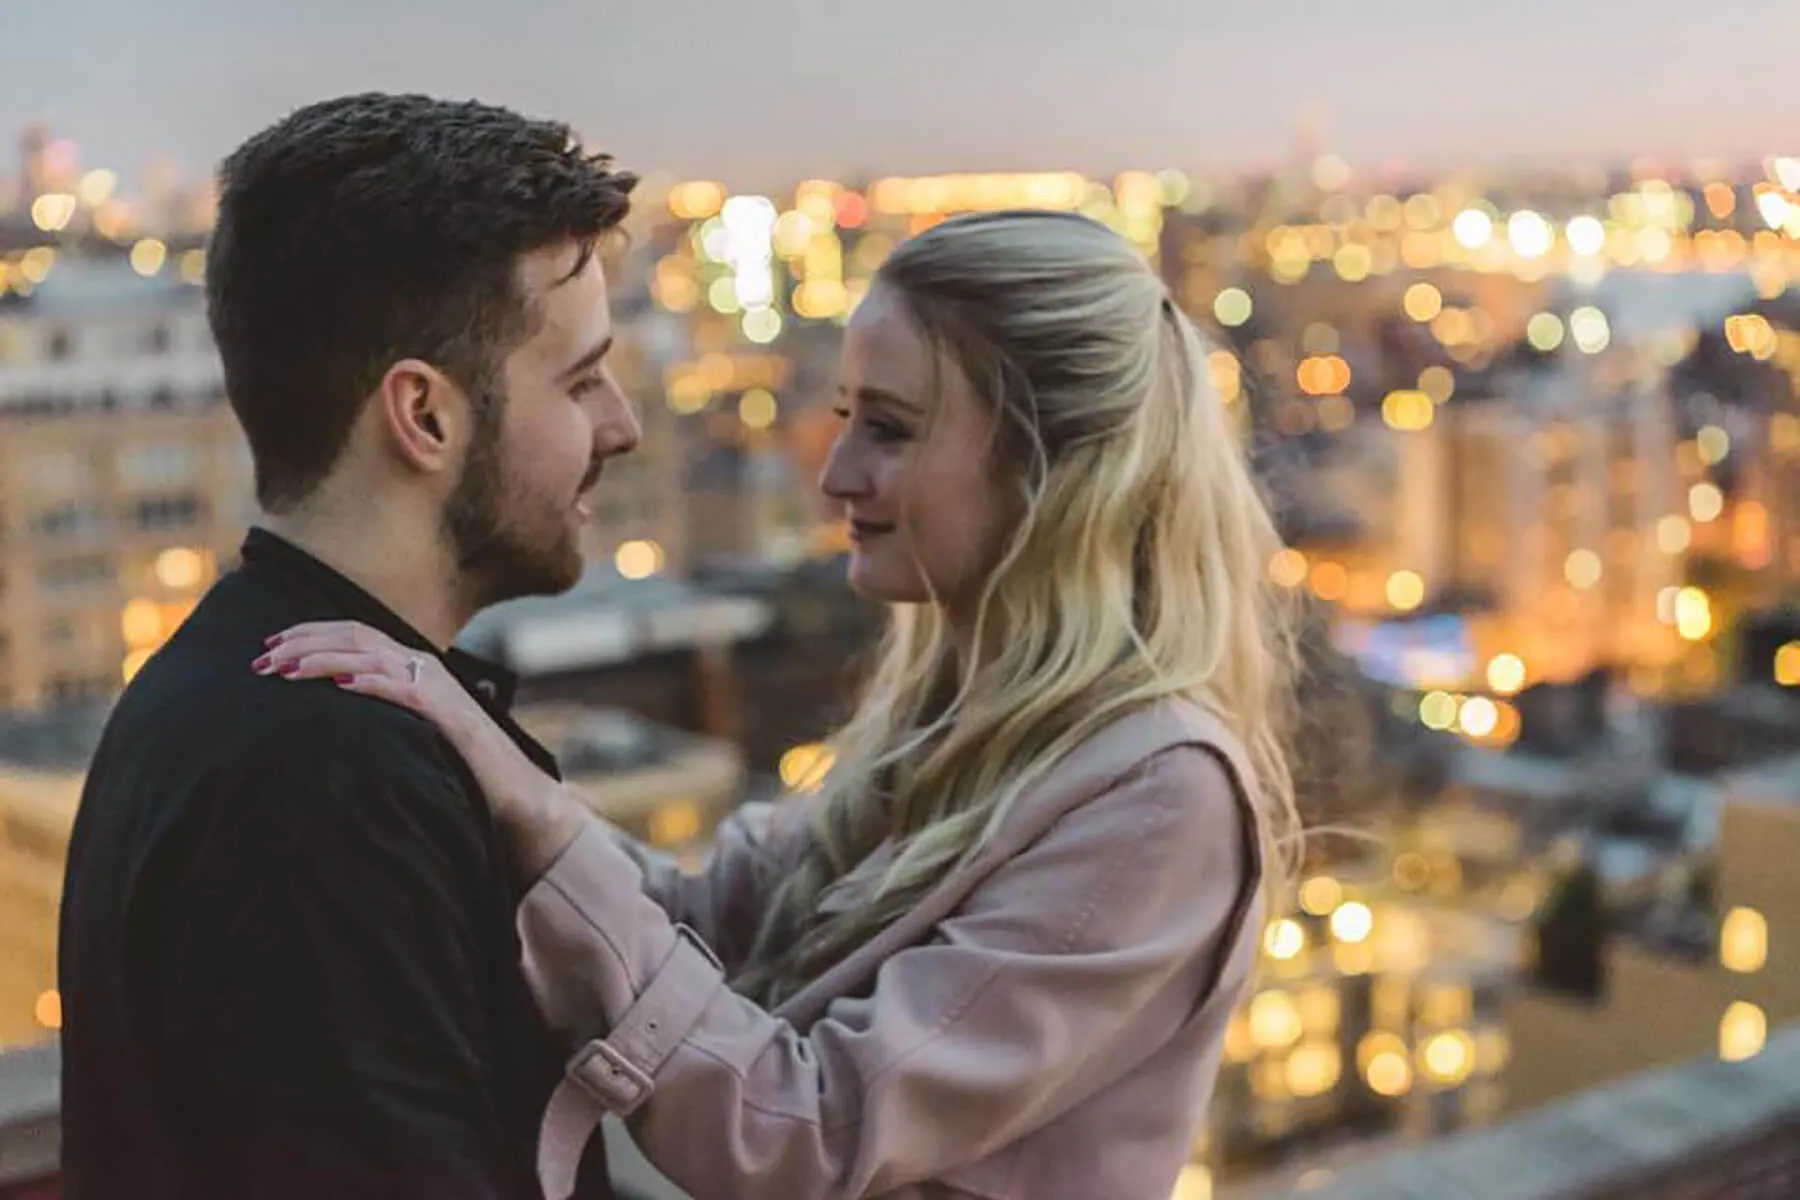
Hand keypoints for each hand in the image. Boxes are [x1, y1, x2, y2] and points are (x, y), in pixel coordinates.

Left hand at [254, 621, 586, 878]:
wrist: (514, 796)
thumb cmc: (459, 770)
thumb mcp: (409, 733)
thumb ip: (378, 715)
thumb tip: (329, 715)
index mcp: (412, 666)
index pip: (353, 635)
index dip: (309, 635)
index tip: (269, 649)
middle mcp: (423, 666)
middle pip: (354, 636)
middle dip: (304, 642)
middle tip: (261, 660)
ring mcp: (437, 687)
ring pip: (370, 656)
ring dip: (323, 659)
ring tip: (285, 670)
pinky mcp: (448, 714)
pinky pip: (402, 689)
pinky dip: (369, 681)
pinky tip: (340, 685)